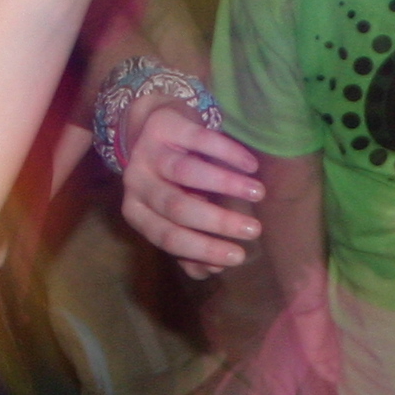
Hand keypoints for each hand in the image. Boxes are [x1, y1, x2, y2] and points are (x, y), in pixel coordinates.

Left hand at [122, 100, 265, 277]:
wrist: (150, 127)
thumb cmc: (169, 181)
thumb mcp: (174, 216)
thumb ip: (190, 247)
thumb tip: (213, 270)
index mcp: (137, 212)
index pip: (167, 237)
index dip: (202, 248)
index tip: (238, 256)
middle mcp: (136, 183)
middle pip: (176, 207)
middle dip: (217, 222)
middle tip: (253, 230)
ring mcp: (147, 152)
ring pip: (186, 172)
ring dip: (226, 184)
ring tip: (258, 194)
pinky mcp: (165, 124)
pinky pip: (199, 139)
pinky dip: (228, 153)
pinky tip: (251, 166)